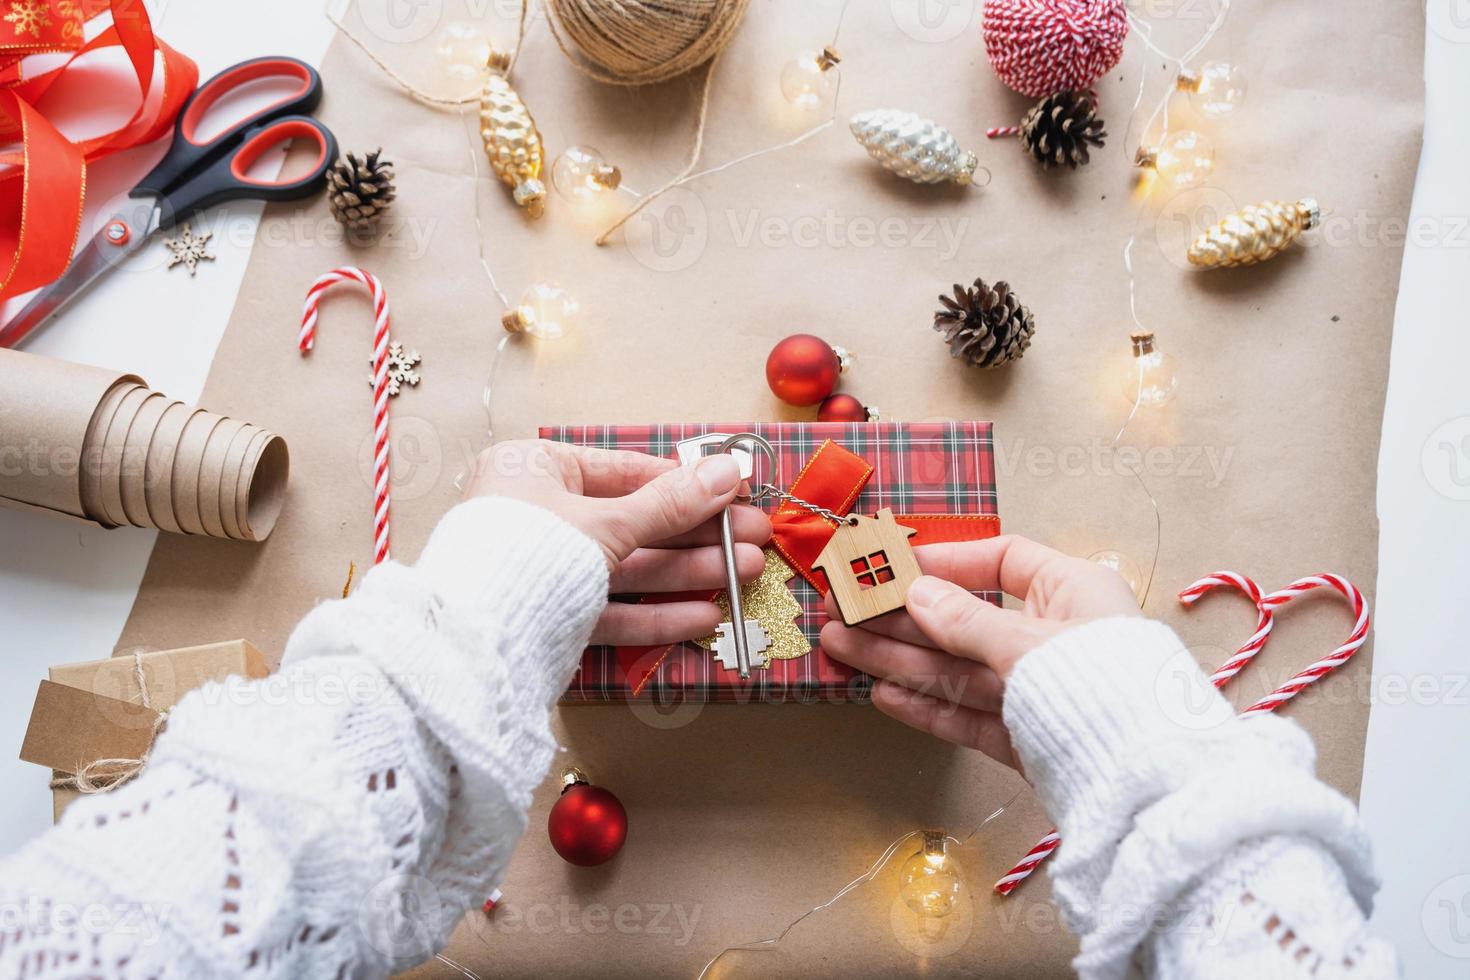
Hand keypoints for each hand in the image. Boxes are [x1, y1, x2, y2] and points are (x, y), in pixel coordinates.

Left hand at [463, 440, 770, 645]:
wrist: (470, 647)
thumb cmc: (528, 556)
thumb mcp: (608, 523)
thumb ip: (671, 503)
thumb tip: (729, 470)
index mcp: (533, 470)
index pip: (623, 470)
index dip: (685, 482)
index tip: (736, 491)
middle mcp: (535, 516)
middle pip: (633, 522)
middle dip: (697, 535)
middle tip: (755, 539)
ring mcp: (542, 571)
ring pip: (627, 568)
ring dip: (688, 574)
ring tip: (745, 574)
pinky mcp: (549, 619)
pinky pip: (610, 609)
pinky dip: (655, 614)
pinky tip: (704, 615)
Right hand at [819, 534, 1138, 767]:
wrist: (1152, 787)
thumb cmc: (1102, 689)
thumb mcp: (1028, 643)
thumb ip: (966, 621)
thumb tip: (915, 593)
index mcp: (1074, 592)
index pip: (1003, 562)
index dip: (944, 563)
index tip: (890, 568)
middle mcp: (1057, 637)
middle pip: (966, 621)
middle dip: (902, 619)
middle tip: (842, 612)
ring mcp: (1041, 693)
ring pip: (959, 670)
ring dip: (899, 659)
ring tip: (842, 648)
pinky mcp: (1030, 740)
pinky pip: (970, 715)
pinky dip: (928, 705)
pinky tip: (884, 696)